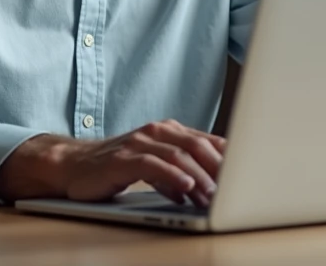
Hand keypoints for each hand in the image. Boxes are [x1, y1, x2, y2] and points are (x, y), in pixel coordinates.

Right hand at [0, 119, 225, 206]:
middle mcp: (157, 132)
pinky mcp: (122, 159)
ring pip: (179, 155)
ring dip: (200, 177)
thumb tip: (214, 188)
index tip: (251, 174)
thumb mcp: (157, 166)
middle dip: (220, 168)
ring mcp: (139, 143)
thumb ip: (183, 170)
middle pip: (198, 145)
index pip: (208, 141)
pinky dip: (172, 177)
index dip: (231, 158)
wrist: (73, 165)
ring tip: (214, 195)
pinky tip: (185, 189)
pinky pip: (152, 165)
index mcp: (170, 131)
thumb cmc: (118, 167)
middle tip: (237, 188)